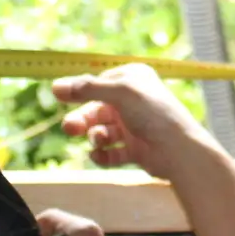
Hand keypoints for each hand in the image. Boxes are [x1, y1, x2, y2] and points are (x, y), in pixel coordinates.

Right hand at [51, 64, 217, 180]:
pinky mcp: (136, 150)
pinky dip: (103, 155)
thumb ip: (86, 89)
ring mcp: (135, 126)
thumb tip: (55, 87)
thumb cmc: (154, 114)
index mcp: (134, 79)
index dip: (81, 92)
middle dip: (82, 119)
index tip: (60, 97)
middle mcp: (134, 101)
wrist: (179, 150)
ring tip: (98, 141)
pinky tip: (99, 156)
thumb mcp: (119, 93)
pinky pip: (110, 152)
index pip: (99, 83)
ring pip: (102, 131)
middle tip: (69, 128)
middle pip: (96, 110)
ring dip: (96, 137)